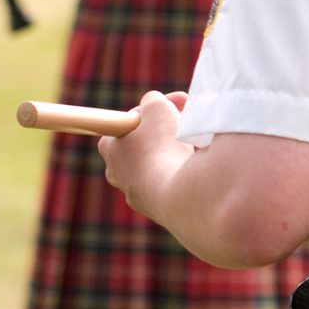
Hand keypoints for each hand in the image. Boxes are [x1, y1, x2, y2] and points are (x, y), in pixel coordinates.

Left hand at [97, 91, 191, 219]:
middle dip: (169, 128)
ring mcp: (137, 192)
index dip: (156, 110)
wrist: (176, 193)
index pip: (132, 120)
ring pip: (161, 162)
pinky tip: (199, 165)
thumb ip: (152, 100)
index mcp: (109, 146)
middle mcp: (117, 172)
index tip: (179, 102)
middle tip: (190, 118)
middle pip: (147, 142)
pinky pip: (174, 181)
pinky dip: (186, 170)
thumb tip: (153, 103)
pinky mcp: (158, 208)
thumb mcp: (156, 107)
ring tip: (197, 142)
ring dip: (180, 148)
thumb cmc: (161, 146)